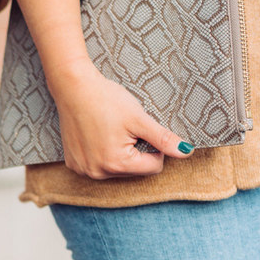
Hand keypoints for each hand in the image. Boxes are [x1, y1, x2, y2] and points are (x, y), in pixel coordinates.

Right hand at [50, 59, 193, 178]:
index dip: (155, 147)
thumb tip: (187, 152)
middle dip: (136, 150)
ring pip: (118, 169)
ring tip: (111, 130)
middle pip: (135, 170)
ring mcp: (84, 170)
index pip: (154, 166)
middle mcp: (98, 173)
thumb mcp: (139, 118)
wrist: (73, 87)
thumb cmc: (106, 99)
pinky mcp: (74, 164)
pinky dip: (103, 153)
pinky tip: (97, 135)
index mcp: (117, 164)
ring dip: (121, 153)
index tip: (143, 129)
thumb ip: (163, 138)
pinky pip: (99, 165)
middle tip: (125, 128)